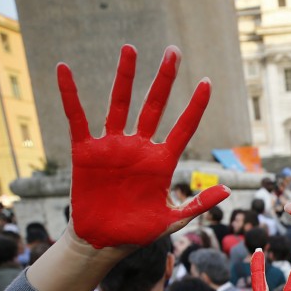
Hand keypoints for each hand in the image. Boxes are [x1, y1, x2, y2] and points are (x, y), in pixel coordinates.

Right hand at [57, 45, 228, 248]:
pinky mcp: (85, 151)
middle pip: (154, 105)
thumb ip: (197, 204)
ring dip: (125, 77)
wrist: (103, 242)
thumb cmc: (138, 232)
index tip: (206, 82)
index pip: (183, 128)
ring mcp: (112, 146)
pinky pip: (77, 118)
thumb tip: (226, 191)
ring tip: (131, 48)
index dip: (195, 106)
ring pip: (120, 104)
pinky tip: (64, 69)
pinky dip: (70, 94)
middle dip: (164, 79)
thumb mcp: (172, 219)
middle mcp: (139, 148)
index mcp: (162, 162)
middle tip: (174, 51)